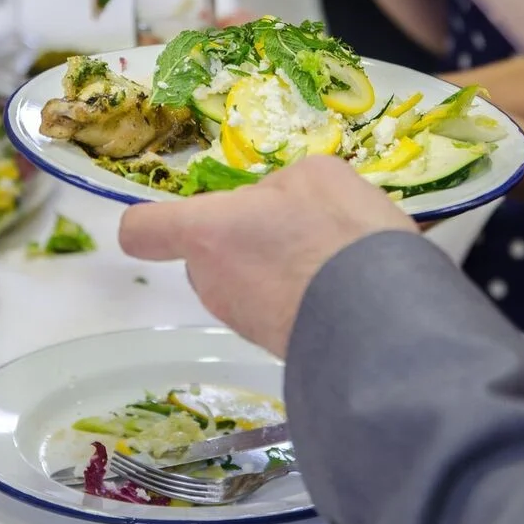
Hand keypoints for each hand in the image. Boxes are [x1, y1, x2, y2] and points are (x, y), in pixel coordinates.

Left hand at [119, 156, 416, 358]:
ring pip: (244, 280)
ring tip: (327, 254)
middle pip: (207, 253)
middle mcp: (211, 281)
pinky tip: (339, 283)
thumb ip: (279, 188)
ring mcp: (241, 320)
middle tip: (293, 224)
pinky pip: (275, 307)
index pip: (142, 231)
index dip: (152, 223)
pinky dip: (299, 295)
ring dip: (274, 266)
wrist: (381, 322)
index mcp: (207, 231)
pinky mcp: (273, 346)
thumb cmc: (336, 234)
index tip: (173, 218)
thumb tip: (274, 205)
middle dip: (241, 236)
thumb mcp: (315, 176)